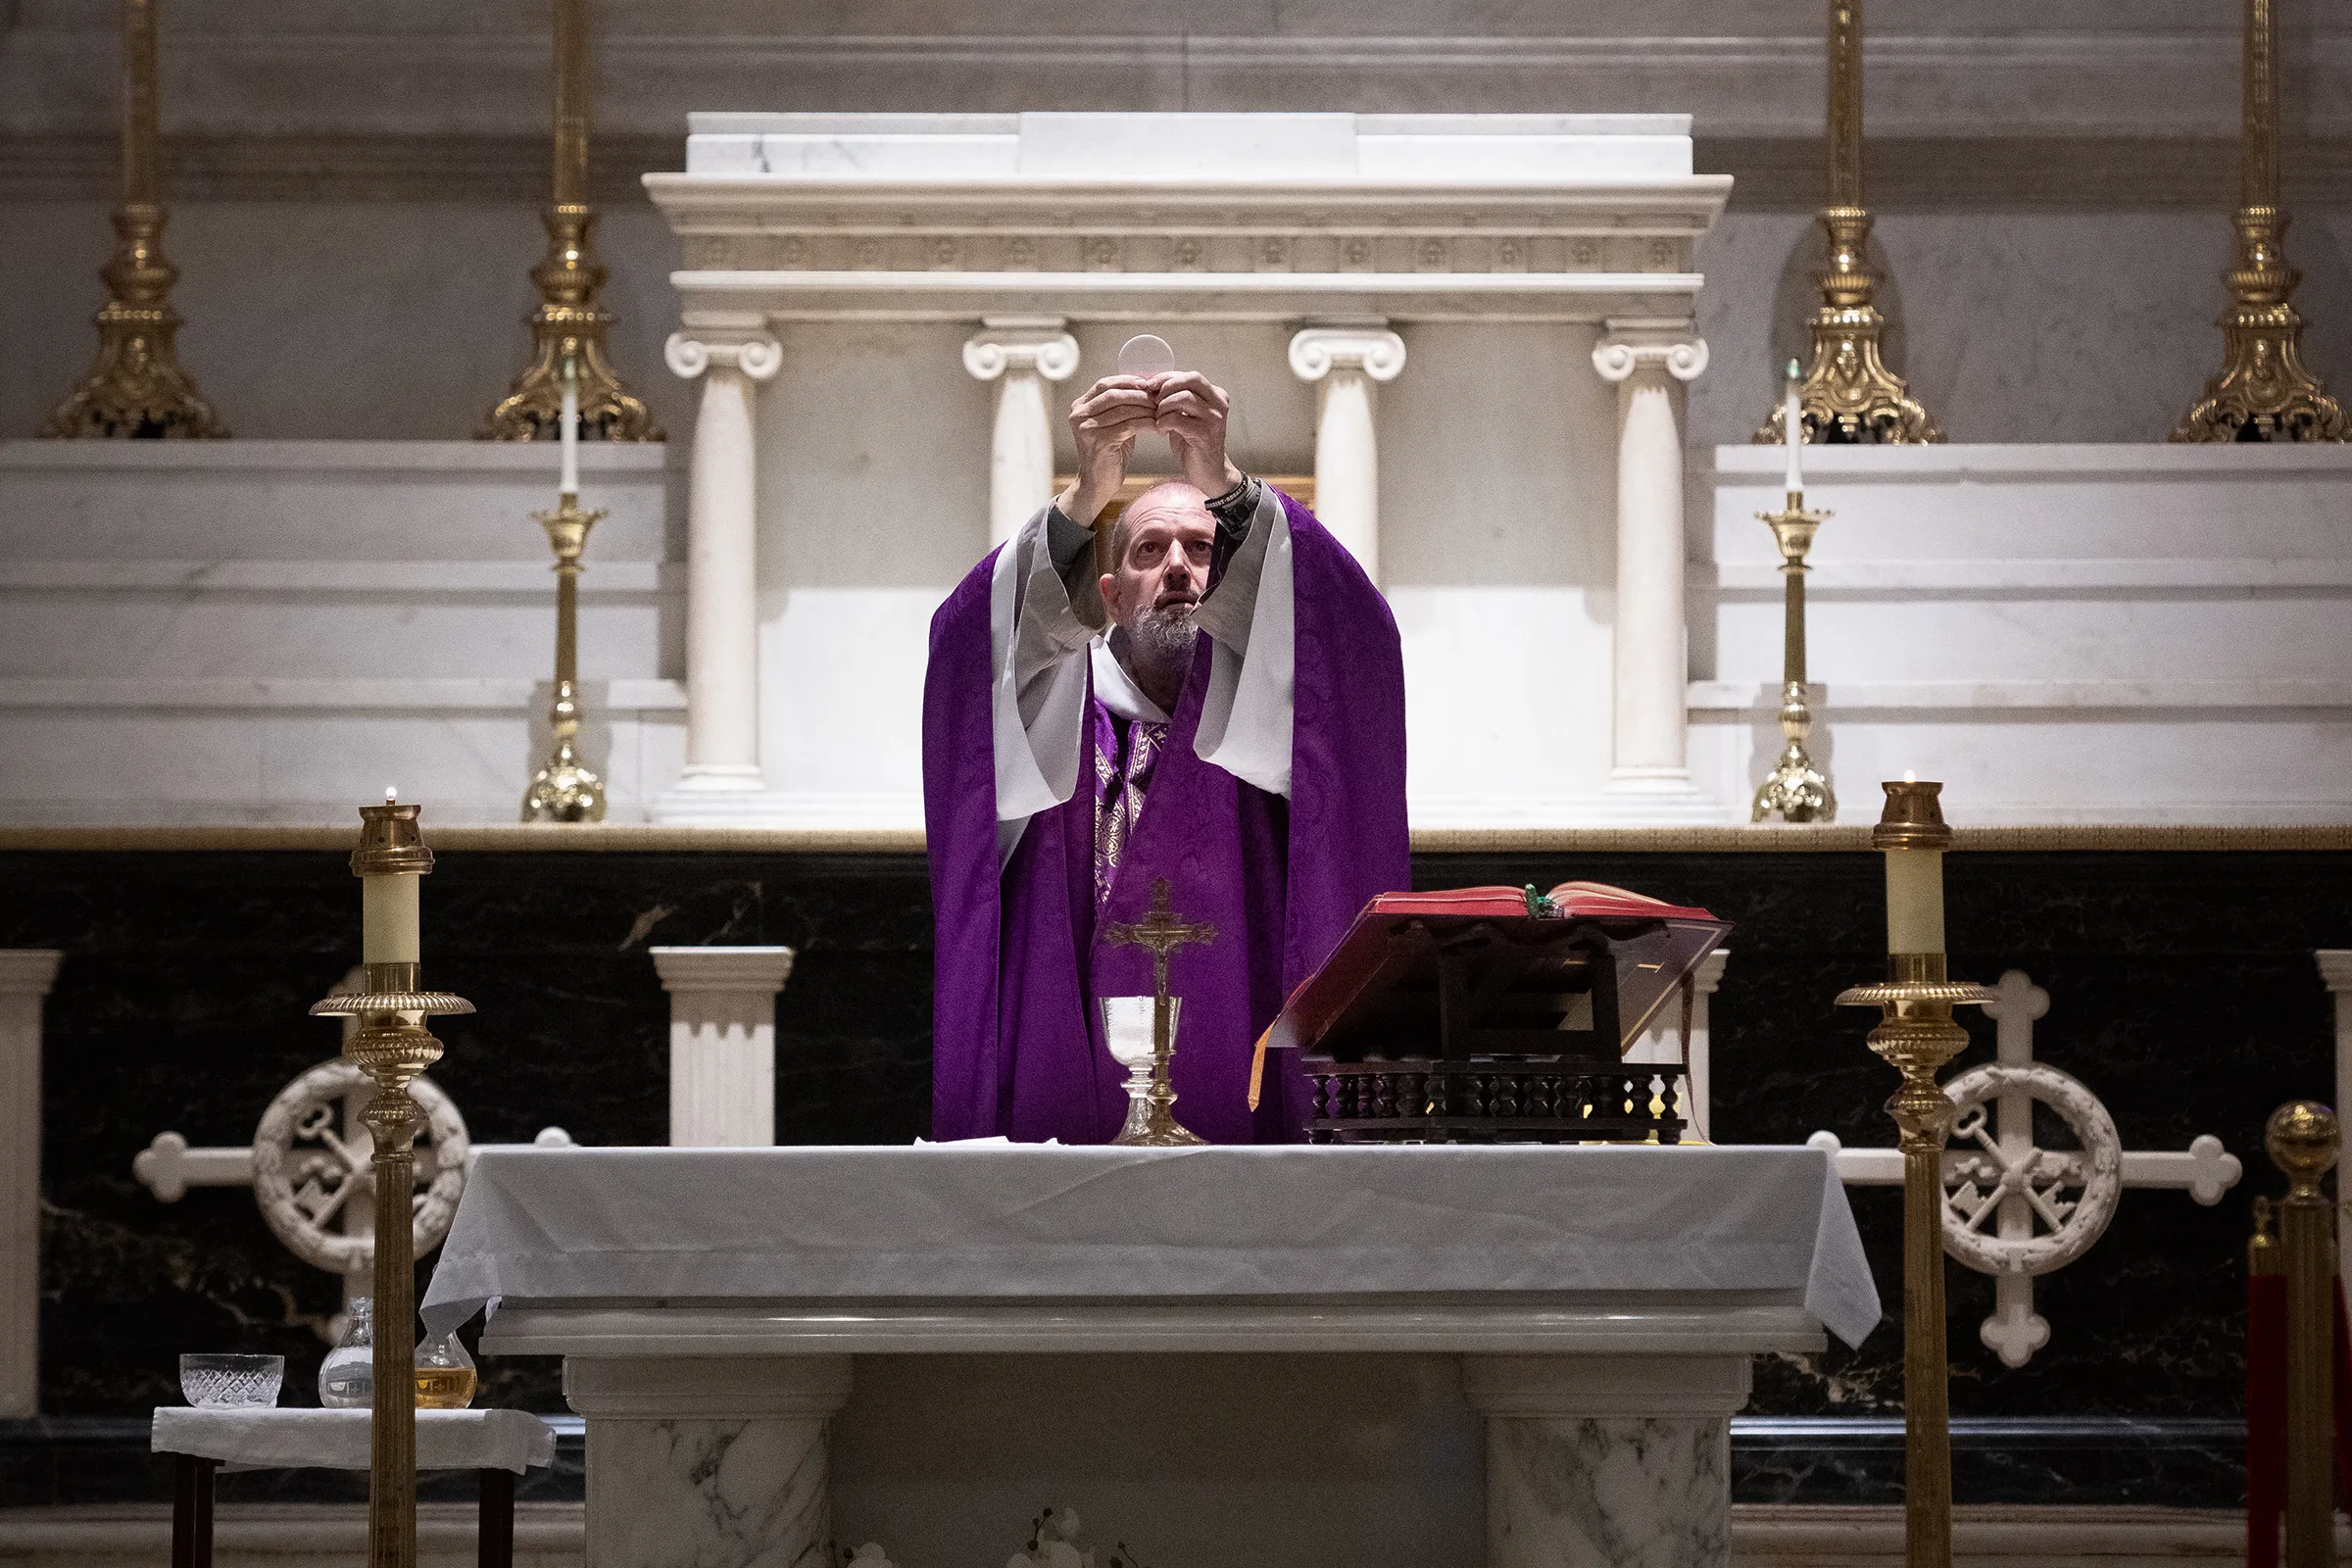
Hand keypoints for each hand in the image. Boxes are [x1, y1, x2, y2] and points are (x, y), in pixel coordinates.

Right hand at [1057, 376, 1155, 526]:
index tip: (1148, 385)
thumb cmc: (1109, 454)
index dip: (1127, 381)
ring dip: (1145, 409)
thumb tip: (1145, 387)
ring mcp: (1087, 427)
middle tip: (1158, 398)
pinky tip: (1157, 427)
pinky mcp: (1099, 440)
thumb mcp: (1112, 425)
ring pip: (1123, 409)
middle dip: (1139, 394)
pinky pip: (1128, 425)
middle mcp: (1079, 414)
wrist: (1097, 484)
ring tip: (1161, 411)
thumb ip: (1121, 407)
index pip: (1105, 384)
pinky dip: (1145, 423)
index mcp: (1080, 406)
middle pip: (1113, 393)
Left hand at [1150, 371, 1244, 495]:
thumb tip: (1150, 384)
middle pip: (1190, 380)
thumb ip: (1176, 399)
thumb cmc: (1193, 443)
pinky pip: (1177, 419)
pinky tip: (1162, 431)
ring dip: (1163, 407)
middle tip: (1152, 400)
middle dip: (1166, 387)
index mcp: (1216, 396)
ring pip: (1183, 397)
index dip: (1167, 377)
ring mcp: (1214, 419)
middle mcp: (1219, 404)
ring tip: (1158, 419)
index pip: (1190, 376)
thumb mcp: (1186, 416)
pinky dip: (1163, 422)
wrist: (1209, 473)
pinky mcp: (1205, 434)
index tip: (1150, 385)